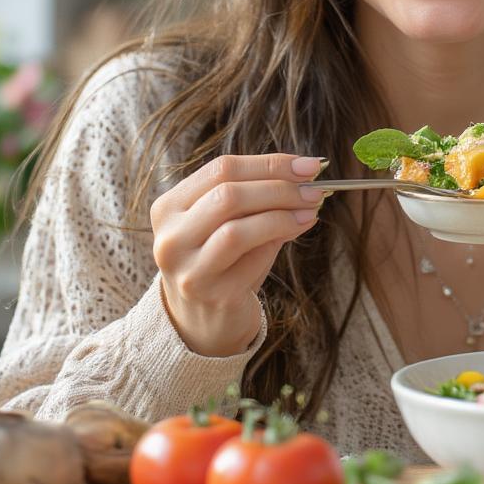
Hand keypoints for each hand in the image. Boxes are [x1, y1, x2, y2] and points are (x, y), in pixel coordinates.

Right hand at [151, 154, 327, 356]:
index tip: (308, 165)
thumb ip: (260, 196)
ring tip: (311, 209)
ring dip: (282, 213)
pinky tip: (299, 228)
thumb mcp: (233, 221)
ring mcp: (188, 268)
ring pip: (237, 228)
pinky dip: (280, 238)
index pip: (221, 169)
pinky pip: (251, 258)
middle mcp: (170, 237)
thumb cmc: (224, 260)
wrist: (205, 319)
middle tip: (315, 189)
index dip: (269, 163)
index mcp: (169, 207)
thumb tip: (306, 174)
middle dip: (280, 187)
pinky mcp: (211, 294)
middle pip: (228, 194)